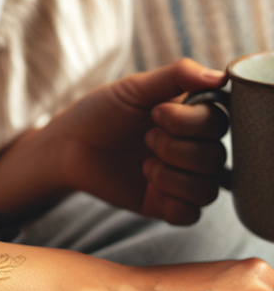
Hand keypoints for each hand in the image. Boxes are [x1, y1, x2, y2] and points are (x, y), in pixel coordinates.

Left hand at [55, 58, 228, 223]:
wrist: (68, 146)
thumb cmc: (101, 112)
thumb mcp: (135, 87)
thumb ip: (177, 75)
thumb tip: (221, 76)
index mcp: (192, 118)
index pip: (218, 123)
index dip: (188, 121)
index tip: (155, 113)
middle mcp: (193, 149)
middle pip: (215, 156)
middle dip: (174, 148)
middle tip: (145, 138)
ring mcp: (181, 179)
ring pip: (207, 189)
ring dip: (172, 176)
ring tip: (145, 164)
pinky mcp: (164, 205)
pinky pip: (191, 215)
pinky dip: (174, 203)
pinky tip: (150, 185)